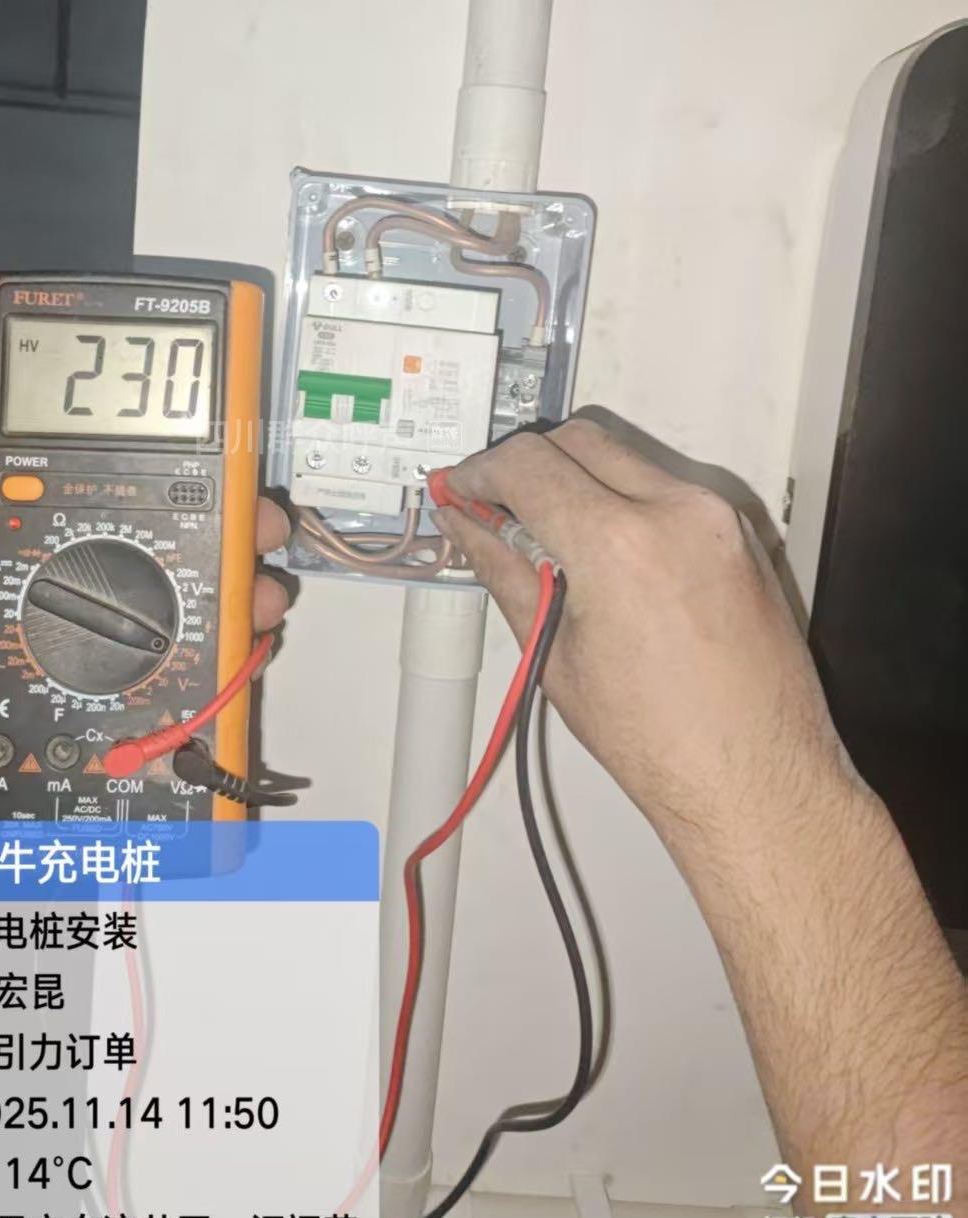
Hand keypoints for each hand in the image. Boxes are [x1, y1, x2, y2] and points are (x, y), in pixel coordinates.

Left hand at [0, 319, 292, 821]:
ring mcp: (92, 632)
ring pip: (187, 601)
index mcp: (32, 513)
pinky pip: (168, 676)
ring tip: (253, 593)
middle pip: (175, 532)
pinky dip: (212, 668)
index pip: (119, 466)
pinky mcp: (99, 691)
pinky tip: (233, 655)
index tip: (224, 429)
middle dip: (233, 520)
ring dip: (236, 593)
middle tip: (256, 522)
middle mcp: (73, 566)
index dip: (178, 444)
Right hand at [433, 419, 855, 846]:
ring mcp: (717, 516)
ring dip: (575, 477)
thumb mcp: (555, 656)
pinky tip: (600, 551)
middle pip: (576, 439)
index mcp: (620, 544)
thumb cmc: (662, 742)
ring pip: (623, 456)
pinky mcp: (741, 531)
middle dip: (525, 464)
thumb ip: (506, 573)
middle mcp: (677, 512)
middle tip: (493, 505)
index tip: (460, 489)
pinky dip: (622, 498)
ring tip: (546, 536)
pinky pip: (666, 486)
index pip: (528, 466)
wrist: (756, 778)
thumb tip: (468, 528)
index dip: (479, 473)